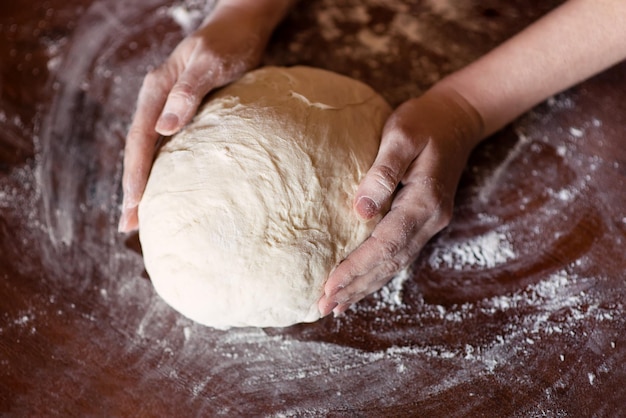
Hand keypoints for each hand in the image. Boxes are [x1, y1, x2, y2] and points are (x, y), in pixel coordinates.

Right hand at [119, 3, 280, 231]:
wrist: (241, 28)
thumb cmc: (230, 43)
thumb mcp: (211, 63)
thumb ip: (188, 93)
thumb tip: (164, 129)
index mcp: (156, 90)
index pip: (140, 140)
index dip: (135, 175)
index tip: (134, 206)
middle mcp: (156, 101)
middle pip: (138, 151)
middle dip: (133, 189)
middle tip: (129, 227)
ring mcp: (168, 109)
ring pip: (150, 152)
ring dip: (145, 184)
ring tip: (141, 218)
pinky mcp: (183, 114)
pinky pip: (167, 148)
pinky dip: (163, 171)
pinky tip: (168, 190)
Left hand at [318, 89, 483, 315]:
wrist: (455, 119)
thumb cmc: (423, 121)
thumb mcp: (402, 134)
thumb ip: (383, 171)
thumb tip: (360, 211)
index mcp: (425, 201)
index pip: (386, 246)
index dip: (356, 268)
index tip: (328, 287)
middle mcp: (430, 220)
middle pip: (390, 264)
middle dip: (356, 287)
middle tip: (324, 307)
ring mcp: (429, 224)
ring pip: (394, 265)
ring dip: (364, 286)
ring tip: (336, 306)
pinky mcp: (421, 222)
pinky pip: (396, 255)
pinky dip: (375, 273)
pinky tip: (359, 284)